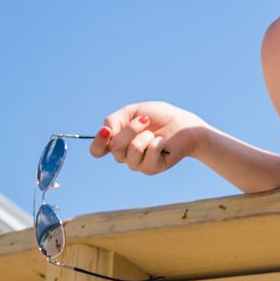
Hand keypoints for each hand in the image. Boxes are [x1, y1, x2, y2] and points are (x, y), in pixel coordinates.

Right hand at [92, 102, 206, 173]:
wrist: (183, 124)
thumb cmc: (158, 117)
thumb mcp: (133, 111)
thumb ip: (114, 119)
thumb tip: (105, 131)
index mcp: (116, 142)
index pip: (96, 151)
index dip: (98, 142)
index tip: (107, 131)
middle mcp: (124, 156)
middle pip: (115, 147)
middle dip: (131, 129)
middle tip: (145, 121)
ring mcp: (137, 164)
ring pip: (132, 150)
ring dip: (145, 135)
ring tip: (154, 133)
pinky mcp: (152, 168)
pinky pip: (148, 154)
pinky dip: (157, 142)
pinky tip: (163, 142)